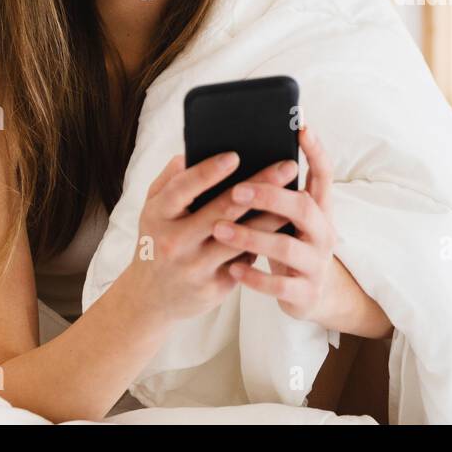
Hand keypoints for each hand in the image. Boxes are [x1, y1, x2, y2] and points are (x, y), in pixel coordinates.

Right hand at [128, 151, 296, 323]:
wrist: (152, 298)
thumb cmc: (158, 239)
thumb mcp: (152, 209)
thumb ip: (170, 180)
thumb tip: (190, 153)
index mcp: (157, 216)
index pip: (182, 189)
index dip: (208, 172)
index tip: (235, 155)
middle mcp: (174, 242)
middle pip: (222, 210)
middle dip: (260, 186)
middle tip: (288, 167)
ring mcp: (195, 267)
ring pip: (242, 238)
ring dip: (273, 216)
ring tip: (300, 196)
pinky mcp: (214, 287)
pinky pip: (245, 260)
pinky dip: (267, 242)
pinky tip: (289, 226)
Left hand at [210, 124, 341, 326]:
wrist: (310, 294)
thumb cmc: (289, 243)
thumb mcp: (289, 217)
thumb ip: (276, 191)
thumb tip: (240, 153)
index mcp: (320, 208)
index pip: (324, 173)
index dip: (315, 150)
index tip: (301, 126)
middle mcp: (324, 232)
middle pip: (303, 208)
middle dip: (270, 196)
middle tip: (236, 190)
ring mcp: (316, 263)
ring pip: (286, 247)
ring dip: (251, 237)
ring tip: (219, 230)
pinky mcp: (304, 292)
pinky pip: (279, 285)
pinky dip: (254, 277)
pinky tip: (231, 269)